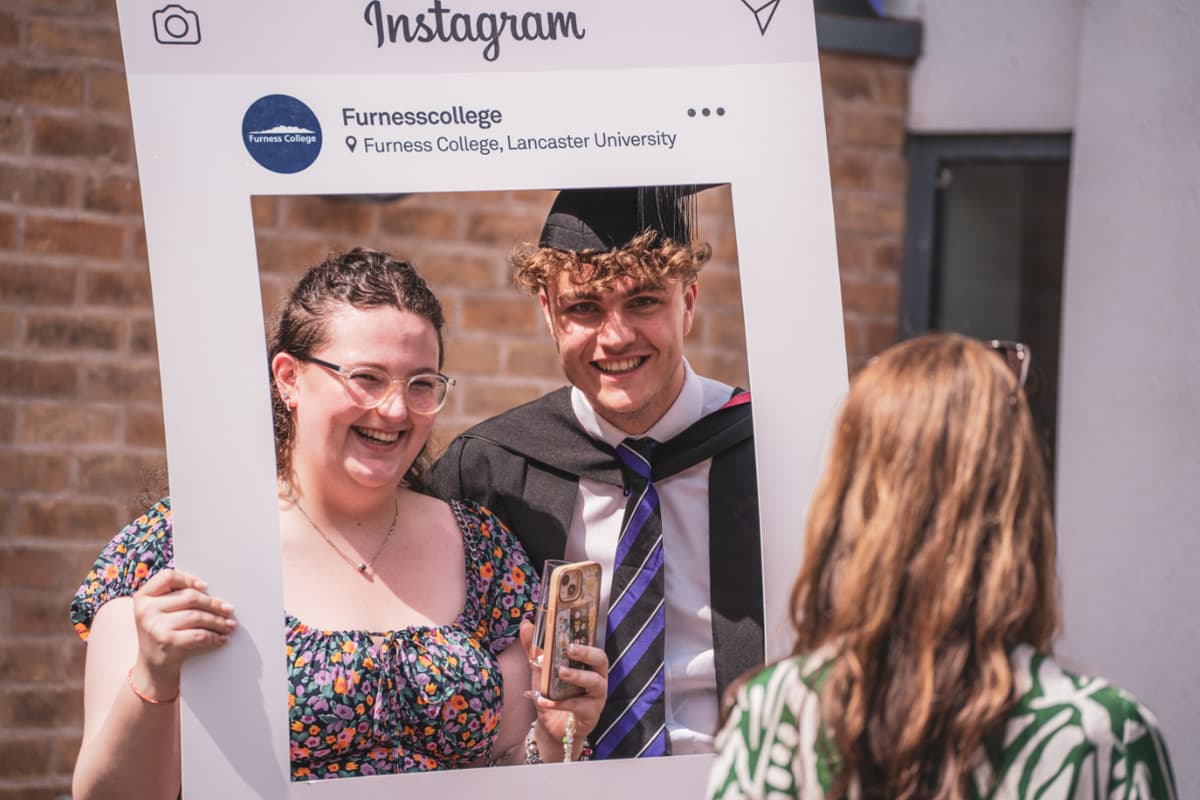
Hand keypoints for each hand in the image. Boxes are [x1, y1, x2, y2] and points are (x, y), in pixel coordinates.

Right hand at [131, 569, 235, 699]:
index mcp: (143, 597)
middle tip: (228, 609)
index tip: (205, 587)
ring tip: (229, 624)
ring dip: (218, 621)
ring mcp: (155, 626)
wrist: (151, 668)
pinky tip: (222, 638)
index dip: (188, 579)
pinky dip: (214, 636)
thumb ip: (173, 597)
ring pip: (197, 616)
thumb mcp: (158, 612)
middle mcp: (146, 610)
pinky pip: (199, 634)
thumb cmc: (161, 633)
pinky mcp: (167, 642)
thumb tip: (211, 590)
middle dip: (213, 604)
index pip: (167, 577)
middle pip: (189, 597)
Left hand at [519, 620, 608, 752]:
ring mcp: (596, 697)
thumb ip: (535, 650)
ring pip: (595, 682)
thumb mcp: (541, 671)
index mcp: (588, 665)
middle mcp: (597, 678)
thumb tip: (526, 625)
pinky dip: (559, 704)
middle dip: (587, 653)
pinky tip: (542, 701)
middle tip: (570, 648)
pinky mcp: (590, 715)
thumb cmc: (552, 696)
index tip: (572, 628)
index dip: (587, 636)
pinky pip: (578, 706)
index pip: (593, 645)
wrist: (551, 729)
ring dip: (577, 676)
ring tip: (560, 672)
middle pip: (601, 660)